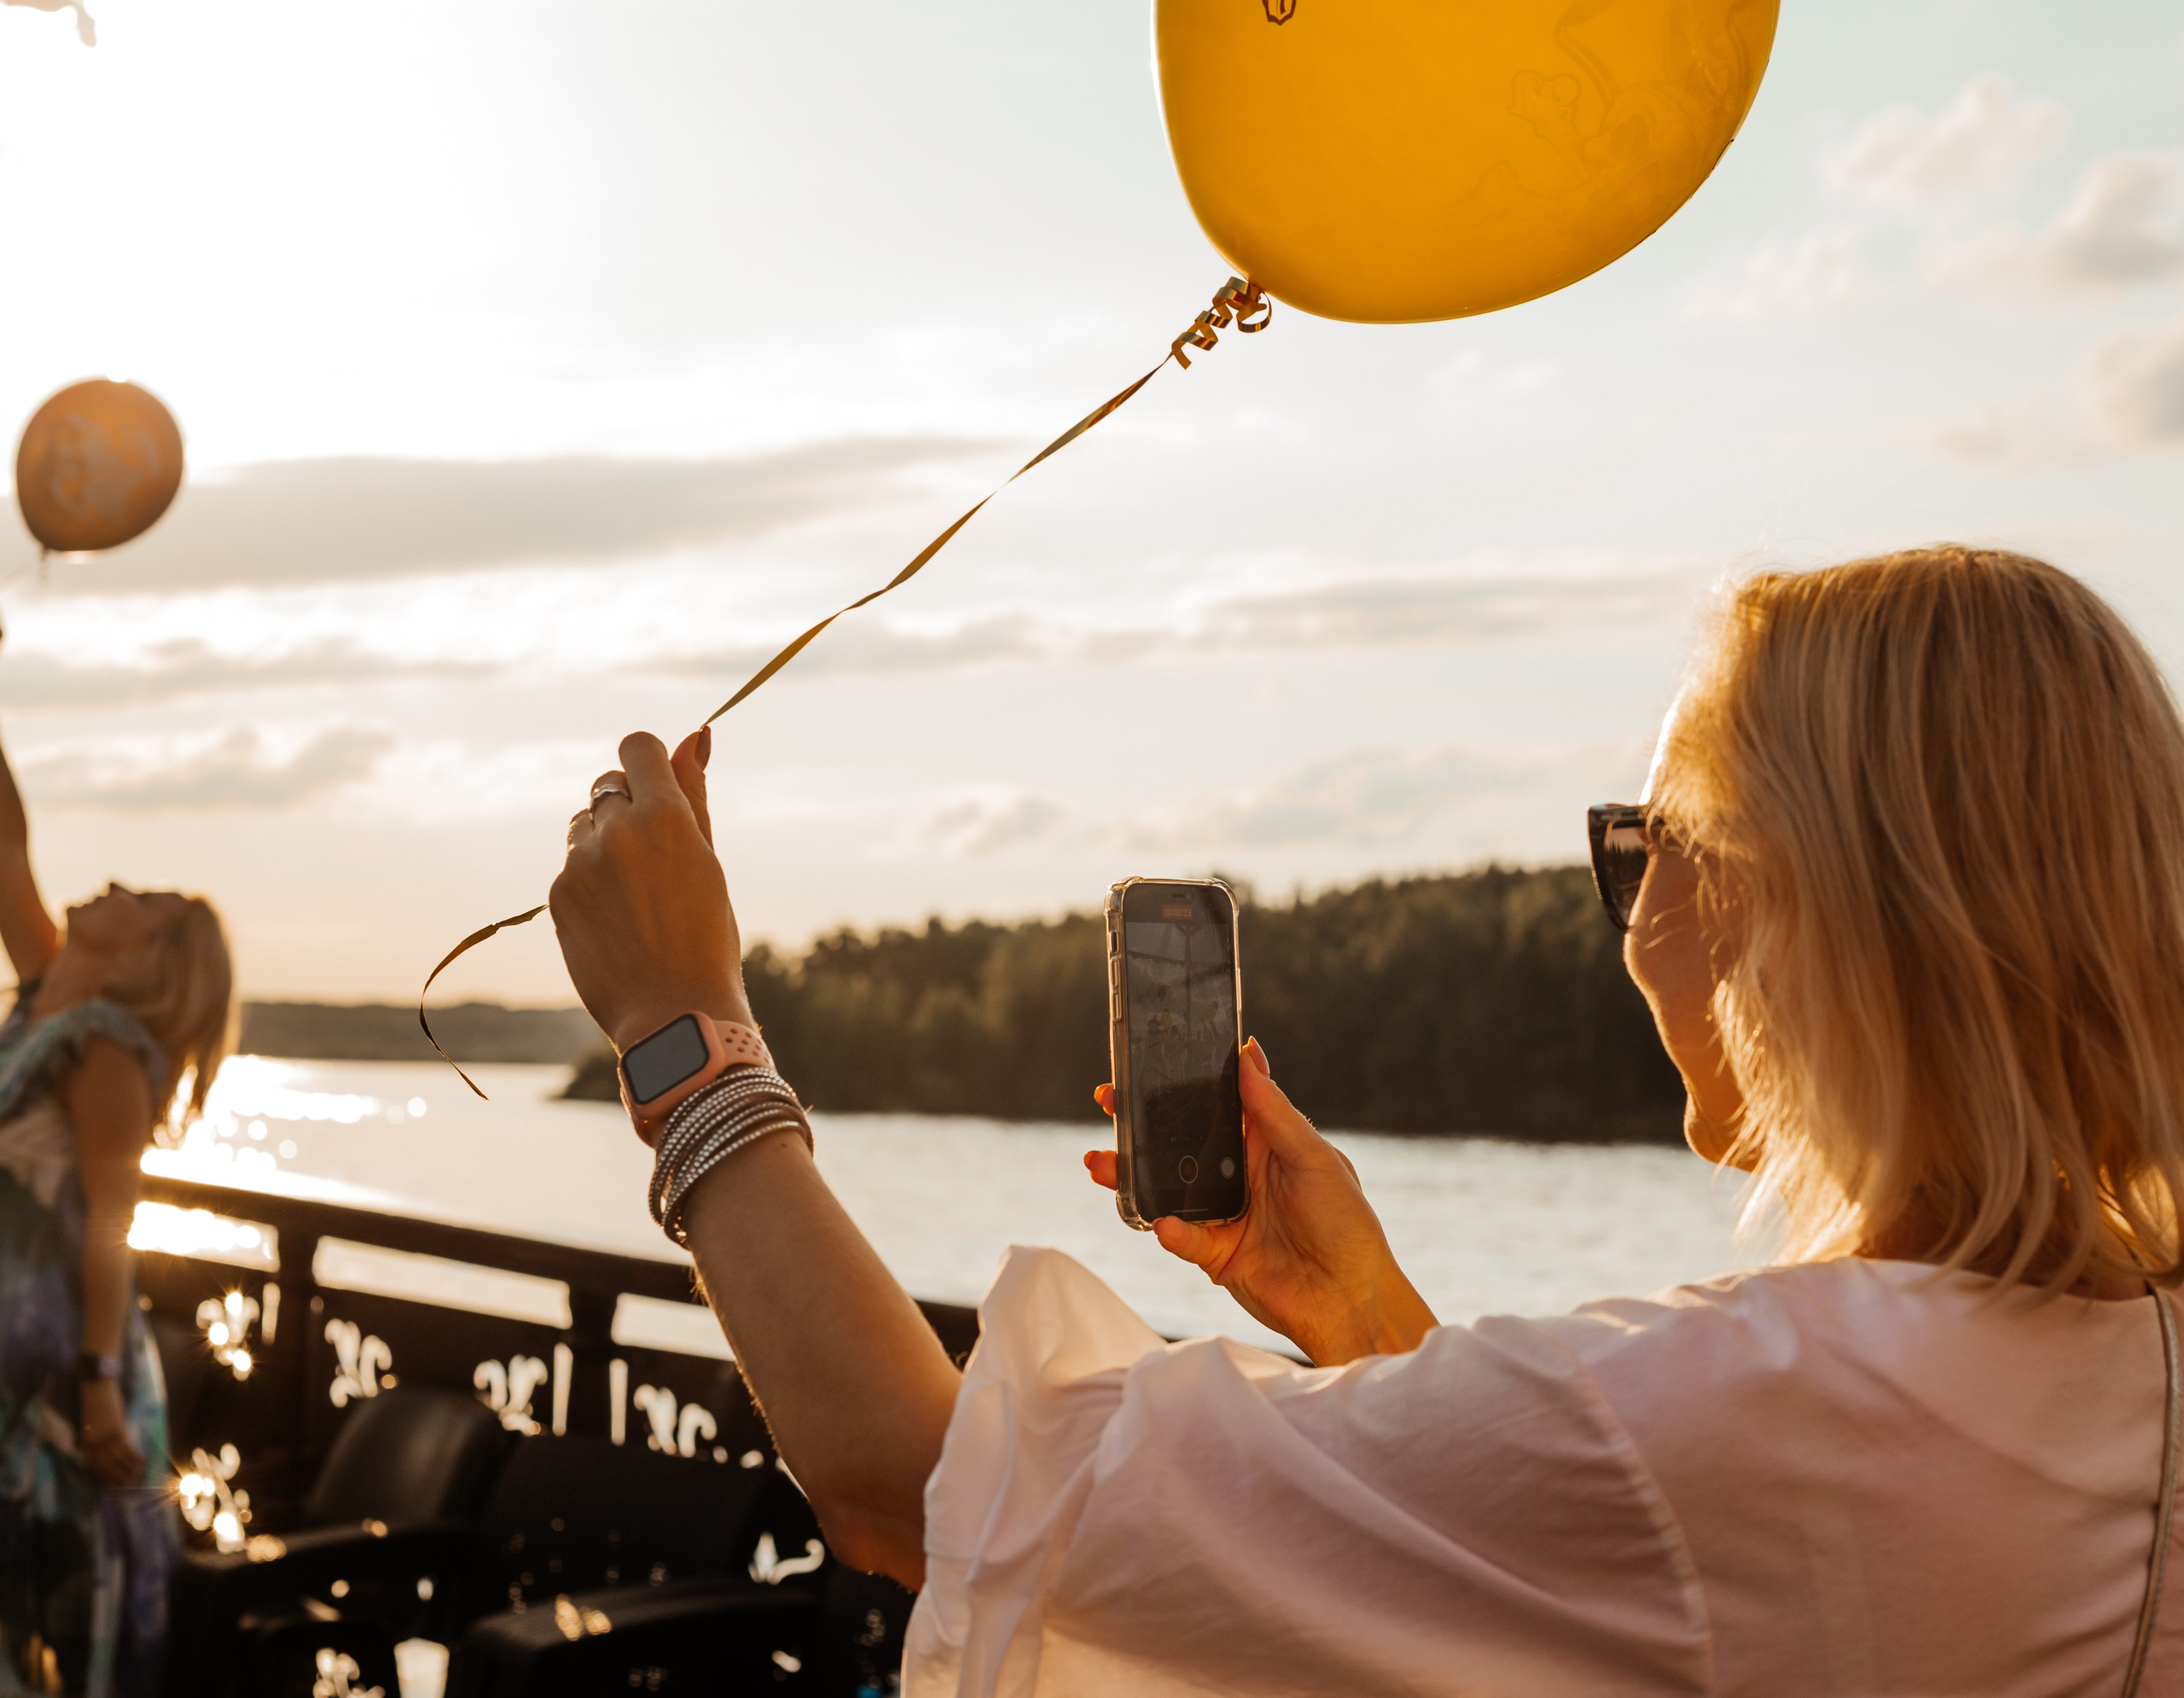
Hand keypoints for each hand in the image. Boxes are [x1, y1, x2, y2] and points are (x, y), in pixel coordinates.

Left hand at [79, 1376, 143, 1488]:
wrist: (96, 1385)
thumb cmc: (93, 1403)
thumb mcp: (89, 1424)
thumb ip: (94, 1439)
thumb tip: (105, 1452)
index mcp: (84, 1443)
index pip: (95, 1466)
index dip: (105, 1477)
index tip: (113, 1485)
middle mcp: (93, 1444)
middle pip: (106, 1467)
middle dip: (117, 1478)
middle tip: (127, 1485)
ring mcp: (105, 1438)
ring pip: (118, 1460)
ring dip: (129, 1470)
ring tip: (137, 1476)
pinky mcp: (117, 1430)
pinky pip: (127, 1448)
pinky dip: (135, 1457)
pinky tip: (142, 1461)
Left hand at [550, 727, 753, 1052]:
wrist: (673, 1013)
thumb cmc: (707, 938)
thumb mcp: (709, 861)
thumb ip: (694, 794)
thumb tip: (695, 734)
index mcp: (667, 817)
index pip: (637, 748)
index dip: (647, 762)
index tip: (658, 785)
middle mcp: (618, 831)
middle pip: (608, 786)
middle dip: (629, 808)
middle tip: (656, 858)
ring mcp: (581, 864)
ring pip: (584, 825)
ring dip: (604, 842)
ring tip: (635, 893)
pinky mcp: (558, 895)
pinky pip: (571, 866)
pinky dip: (590, 881)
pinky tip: (616, 919)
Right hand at [1086, 1041, 1437, 1366]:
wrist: (1351, 1300)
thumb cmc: (1347, 1224)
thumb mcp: (1315, 1157)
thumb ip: (1276, 1111)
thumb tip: (1248, 1053)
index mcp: (1265, 1142)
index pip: (1216, 1104)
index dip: (1182, 1083)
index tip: (1146, 1062)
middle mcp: (1239, 1175)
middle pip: (1179, 1142)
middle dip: (1139, 1123)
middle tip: (1108, 1102)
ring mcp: (1224, 1214)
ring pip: (1166, 1188)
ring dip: (1130, 1175)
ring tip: (1101, 1163)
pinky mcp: (1216, 1254)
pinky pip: (1182, 1237)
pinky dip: (1170, 1230)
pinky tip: (1164, 1223)